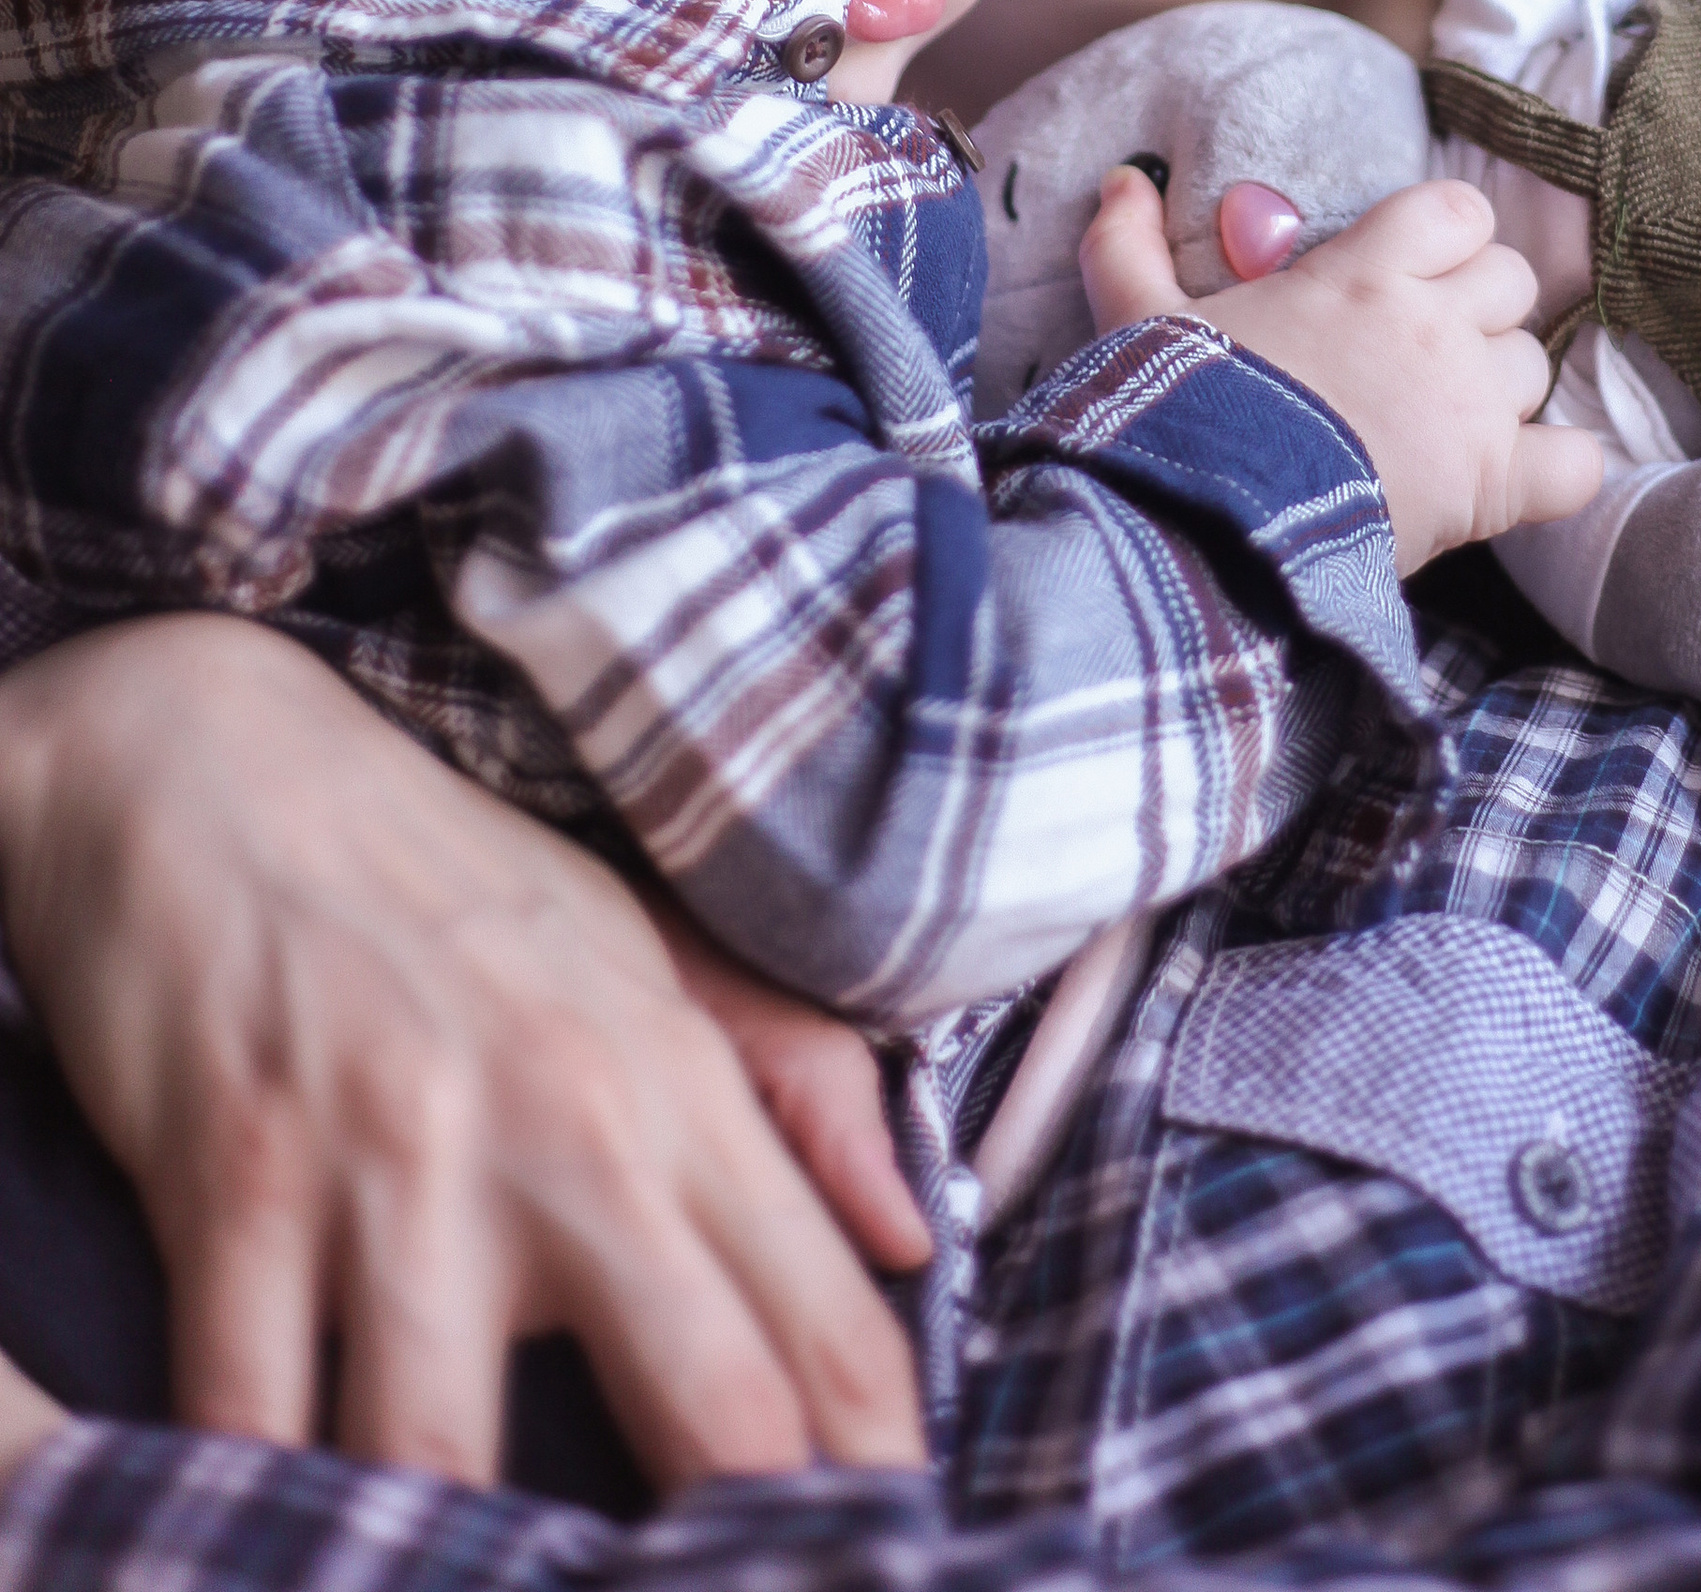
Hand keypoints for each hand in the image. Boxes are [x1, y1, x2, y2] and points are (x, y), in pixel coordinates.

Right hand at [0, 616, 925, 1485]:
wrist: (210, 763)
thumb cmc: (442, 881)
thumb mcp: (642, 949)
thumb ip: (795, 1087)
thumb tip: (916, 1239)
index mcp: (678, 1087)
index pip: (826, 1333)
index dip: (874, 1490)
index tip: (885, 1570)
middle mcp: (565, 1132)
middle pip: (710, 1412)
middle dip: (737, 1558)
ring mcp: (397, 1164)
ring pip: (449, 1460)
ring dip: (464, 1564)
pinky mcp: (236, 1184)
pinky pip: (247, 1420)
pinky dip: (261, 1508)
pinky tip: (293, 1550)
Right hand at [1081, 167, 1603, 573]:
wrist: (1209, 524)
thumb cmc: (1184, 416)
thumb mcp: (1141, 321)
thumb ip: (1127, 247)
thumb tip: (1120, 182)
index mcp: (1364, 272)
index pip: (1458, 211)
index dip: (1447, 239)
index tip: (1410, 276)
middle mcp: (1431, 324)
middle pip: (1511, 281)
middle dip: (1479, 312)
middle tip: (1424, 356)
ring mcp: (1472, 404)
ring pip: (1534, 366)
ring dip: (1501, 392)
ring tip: (1443, 428)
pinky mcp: (1494, 485)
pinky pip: (1575, 462)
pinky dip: (1558, 471)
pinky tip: (1520, 480)